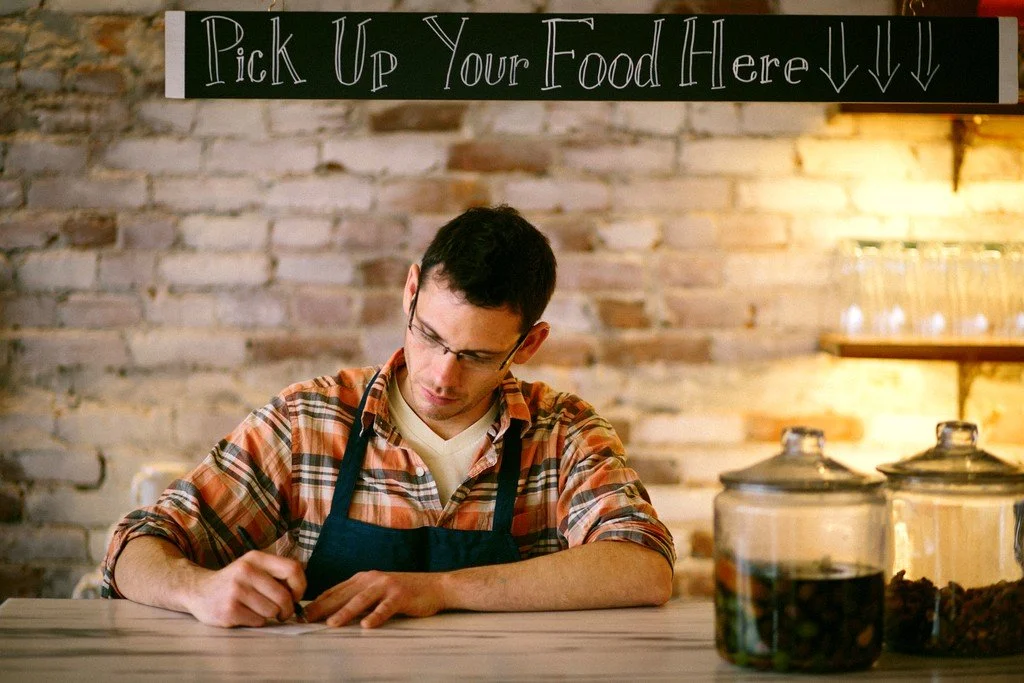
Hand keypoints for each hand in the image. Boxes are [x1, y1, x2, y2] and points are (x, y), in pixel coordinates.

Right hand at [184, 550, 306, 627]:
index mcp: (256, 558)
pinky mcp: (228, 610)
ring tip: (258, 610)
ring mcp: (235, 591)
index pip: (293, 569)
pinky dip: (256, 622)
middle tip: (282, 613)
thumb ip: (276, 573)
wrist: (198, 590)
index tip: (296, 596)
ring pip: (272, 611)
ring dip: (270, 616)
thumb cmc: (235, 581)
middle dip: (287, 609)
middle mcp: (245, 571)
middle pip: (284, 596)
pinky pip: (258, 622)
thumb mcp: (253, 567)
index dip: (300, 586)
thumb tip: (301, 590)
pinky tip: (245, 614)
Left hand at [303, 570, 446, 628]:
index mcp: (364, 578)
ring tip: (331, 623)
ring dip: (345, 611)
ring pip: (361, 600)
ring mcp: (387, 586)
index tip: (302, 614)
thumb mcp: (378, 590)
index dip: (318, 601)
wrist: (435, 586)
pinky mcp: (401, 596)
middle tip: (306, 620)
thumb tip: (333, 611)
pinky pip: (386, 608)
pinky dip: (376, 616)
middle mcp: (373, 579)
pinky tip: (367, 625)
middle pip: (344, 594)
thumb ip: (359, 597)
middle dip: (323, 607)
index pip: (336, 590)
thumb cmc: (404, 592)